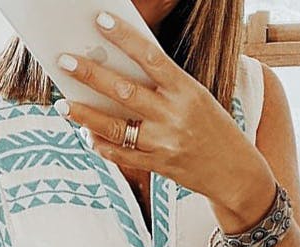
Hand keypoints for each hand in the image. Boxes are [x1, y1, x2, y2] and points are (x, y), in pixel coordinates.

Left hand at [54, 11, 271, 211]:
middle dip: (91, 74)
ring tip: (63, 104)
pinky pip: (123, 155)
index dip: (124, 38)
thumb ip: (162, 88)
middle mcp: (175, 115)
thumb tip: (118, 75)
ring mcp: (165, 143)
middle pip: (125, 91)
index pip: (151, 57)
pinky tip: (87, 135)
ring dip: (85, 114)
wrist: (235, 173)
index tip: (100, 20)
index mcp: (187, 90)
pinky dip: (102, 145)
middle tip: (64, 60)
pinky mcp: (160, 166)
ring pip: (116, 126)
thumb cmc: (212, 128)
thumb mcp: (196, 99)